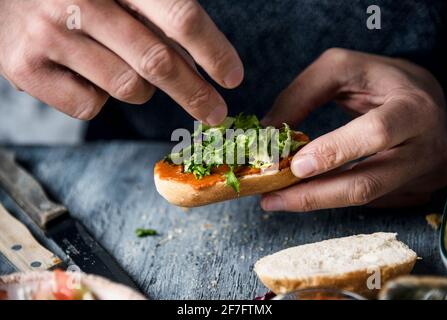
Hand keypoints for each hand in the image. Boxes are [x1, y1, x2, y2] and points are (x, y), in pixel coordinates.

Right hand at [0, 0, 242, 124]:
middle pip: (156, 62)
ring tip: (123, 66)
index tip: (233, 77)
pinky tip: (87, 74)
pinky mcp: (23, 69)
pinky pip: (90, 106)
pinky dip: (100, 98)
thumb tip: (207, 64)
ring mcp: (46, 35)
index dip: (213, 50)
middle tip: (215, 113)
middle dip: (194, 93)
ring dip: (141, 88)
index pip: (179, 16)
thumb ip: (163, 17)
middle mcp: (76, 0)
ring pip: (128, 88)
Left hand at [261, 48, 446, 211]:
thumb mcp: (343, 68)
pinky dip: (334, 198)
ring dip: (317, 201)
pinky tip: (307, 192)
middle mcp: (425, 148)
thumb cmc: (381, 79)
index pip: (375, 134)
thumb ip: (303, 94)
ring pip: (365, 199)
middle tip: (272, 197)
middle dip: (314, 195)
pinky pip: (369, 201)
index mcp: (412, 108)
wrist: (427, 99)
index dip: (333, 152)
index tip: (294, 165)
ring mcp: (422, 175)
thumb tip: (268, 131)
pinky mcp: (415, 191)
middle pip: (368, 184)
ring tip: (278, 198)